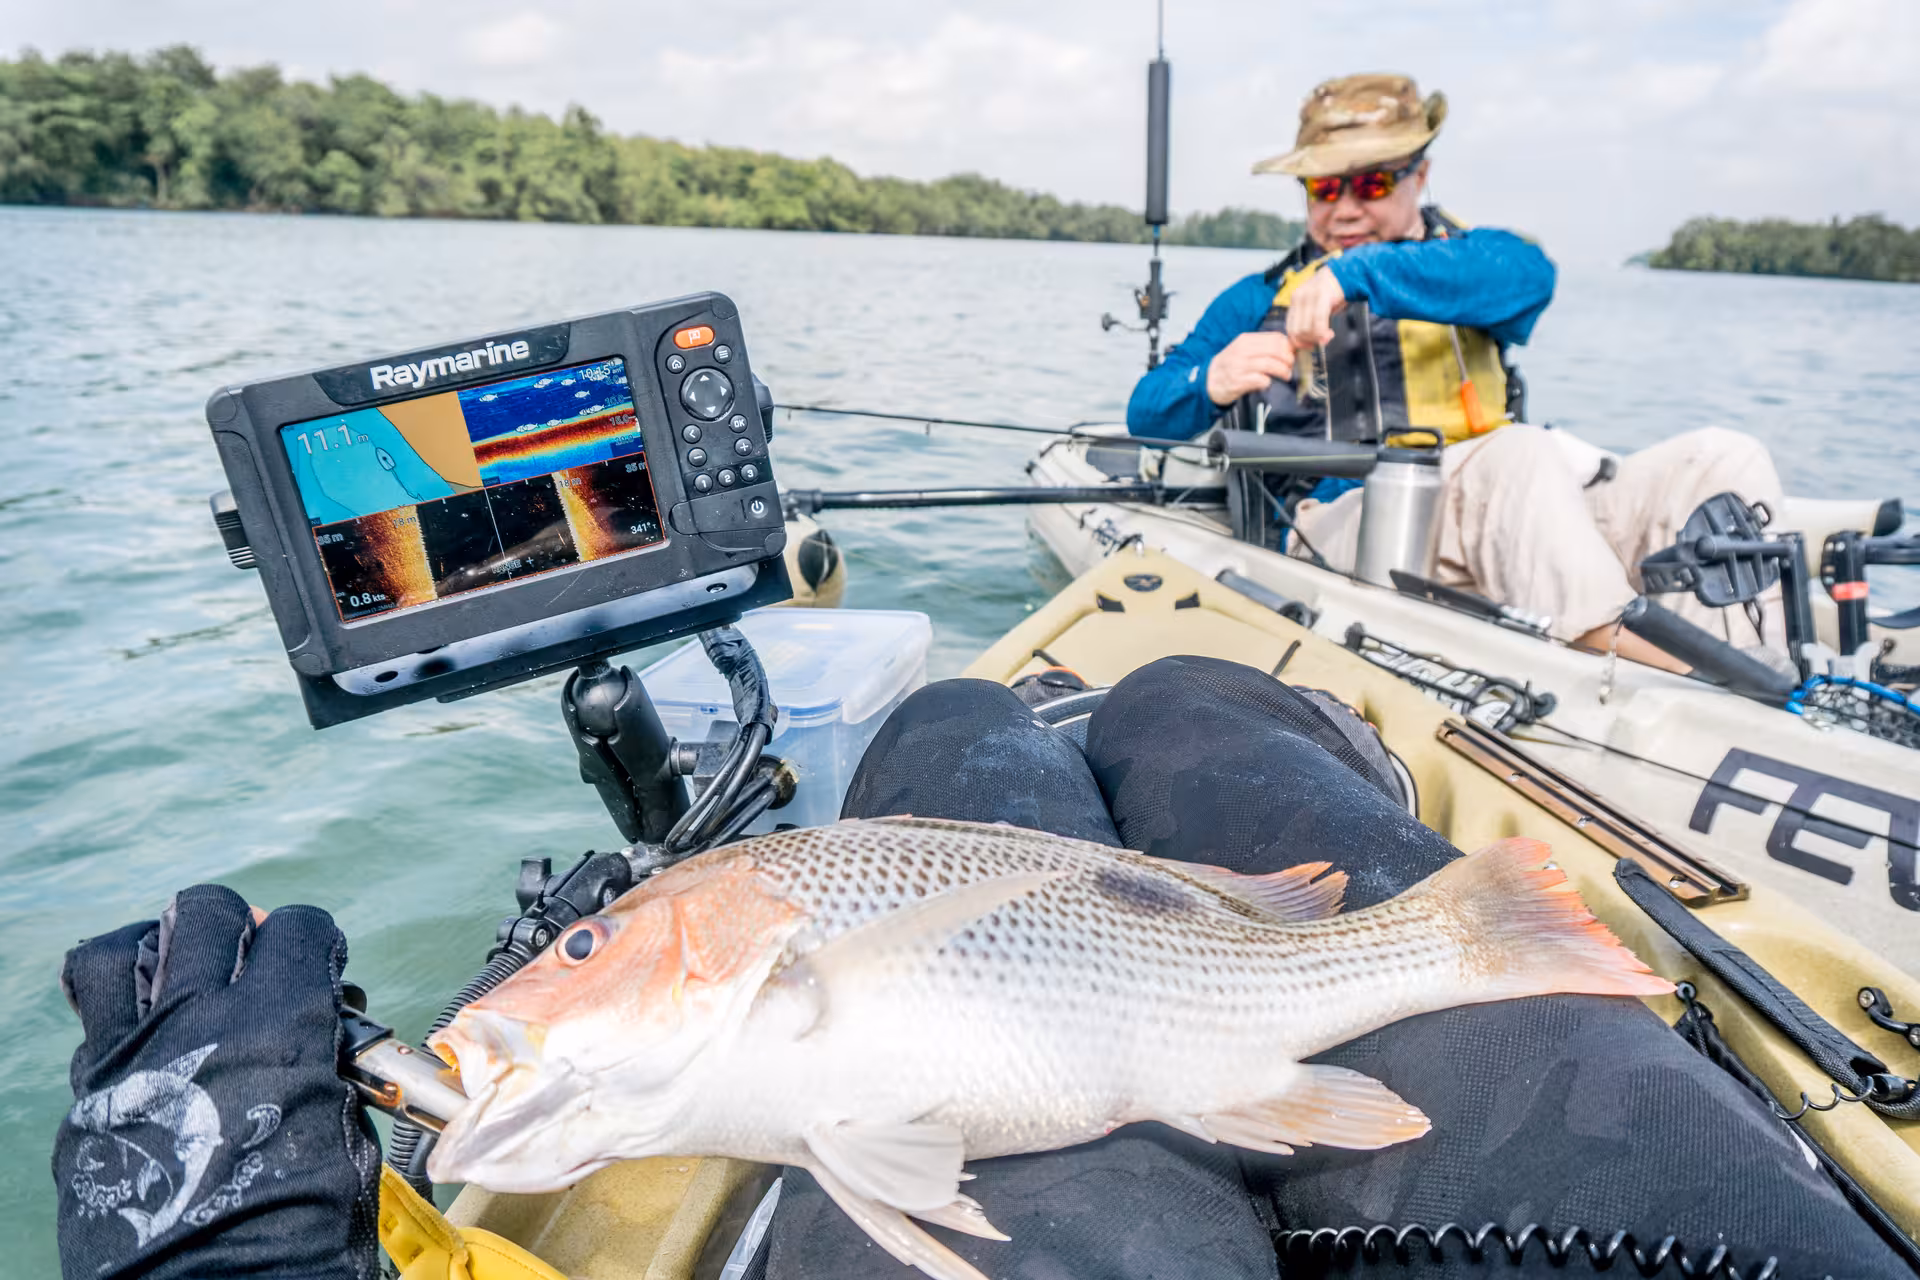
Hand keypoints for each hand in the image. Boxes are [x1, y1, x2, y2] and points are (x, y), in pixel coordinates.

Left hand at [54, 885, 379, 1279]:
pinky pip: (93, 1024)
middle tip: (252, 961)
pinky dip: (123, 1018)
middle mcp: (198, 1022)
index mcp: (279, 1026)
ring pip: (120, 952)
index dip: (316, 941)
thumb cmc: (296, 1233)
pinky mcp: (87, 1100)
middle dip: (236, 926)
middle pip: (204, 913)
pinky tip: (154, 1048)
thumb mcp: (342, 1136)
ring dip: (158, 952)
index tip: (321, 967)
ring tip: (182, 981)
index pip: (296, 927)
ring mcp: (129, 1057)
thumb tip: (314, 1040)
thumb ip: (323, 1066)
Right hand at [1205, 332, 1296, 405]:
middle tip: (1289, 366)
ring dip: (1283, 371)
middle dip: (1288, 359)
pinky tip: (1267, 383)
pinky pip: (1263, 380)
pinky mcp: (1240, 382)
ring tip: (1285, 376)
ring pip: (1271, 365)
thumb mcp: (1242, 349)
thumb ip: (1261, 347)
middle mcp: (1243, 351)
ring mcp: (1240, 366)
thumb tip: (1287, 349)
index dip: (1288, 346)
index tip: (1290, 354)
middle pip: (1276, 350)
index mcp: (1246, 340)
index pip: (1275, 338)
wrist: (1208, 380)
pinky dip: (1269, 382)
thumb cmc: (1229, 365)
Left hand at [1285, 267, 1347, 351]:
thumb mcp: (1316, 306)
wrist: (1345, 274)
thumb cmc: (1332, 292)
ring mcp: (1308, 296)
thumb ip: (1310, 321)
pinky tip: (1329, 333)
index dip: (1298, 342)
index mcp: (1295, 300)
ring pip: (1306, 329)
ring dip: (1317, 338)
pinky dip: (1323, 333)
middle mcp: (1298, 297)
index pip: (1289, 328)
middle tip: (1320, 342)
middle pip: (1296, 331)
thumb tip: (1310, 341)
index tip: (1309, 346)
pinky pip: (1318, 322)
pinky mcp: (1321, 296)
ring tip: (1327, 336)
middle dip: (1308, 342)